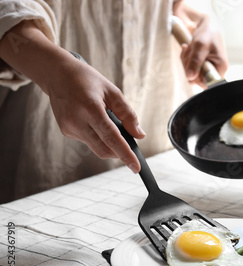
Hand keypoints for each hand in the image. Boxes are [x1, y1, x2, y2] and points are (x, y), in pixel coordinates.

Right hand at [0, 20, 144, 172]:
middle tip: (130, 148)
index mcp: (91, 109)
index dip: (125, 155)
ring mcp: (69, 128)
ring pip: (96, 147)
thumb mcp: (113, 92)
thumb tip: (139, 135)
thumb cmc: (87, 80)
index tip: (135, 167)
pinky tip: (95, 121)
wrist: (57, 74)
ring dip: (109, 144)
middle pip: (104, 150)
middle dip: (119, 153)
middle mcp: (77, 121)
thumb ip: (128, 115)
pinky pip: (88, 141)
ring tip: (110, 124)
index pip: (112, 138)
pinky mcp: (66, 131)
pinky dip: (98, 137)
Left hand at [174, 2, 227, 87]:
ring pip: (191, 74)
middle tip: (188, 52)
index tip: (191, 66)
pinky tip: (188, 49)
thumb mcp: (200, 46)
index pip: (207, 84)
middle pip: (197, 79)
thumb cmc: (207, 33)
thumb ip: (195, 61)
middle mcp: (215, 71)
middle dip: (188, 66)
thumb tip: (190, 77)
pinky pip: (189, 68)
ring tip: (189, 48)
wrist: (206, 24)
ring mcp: (207, 68)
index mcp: (220, 68)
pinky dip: (185, 59)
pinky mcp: (200, 65)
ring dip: (186, 61)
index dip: (197, 78)